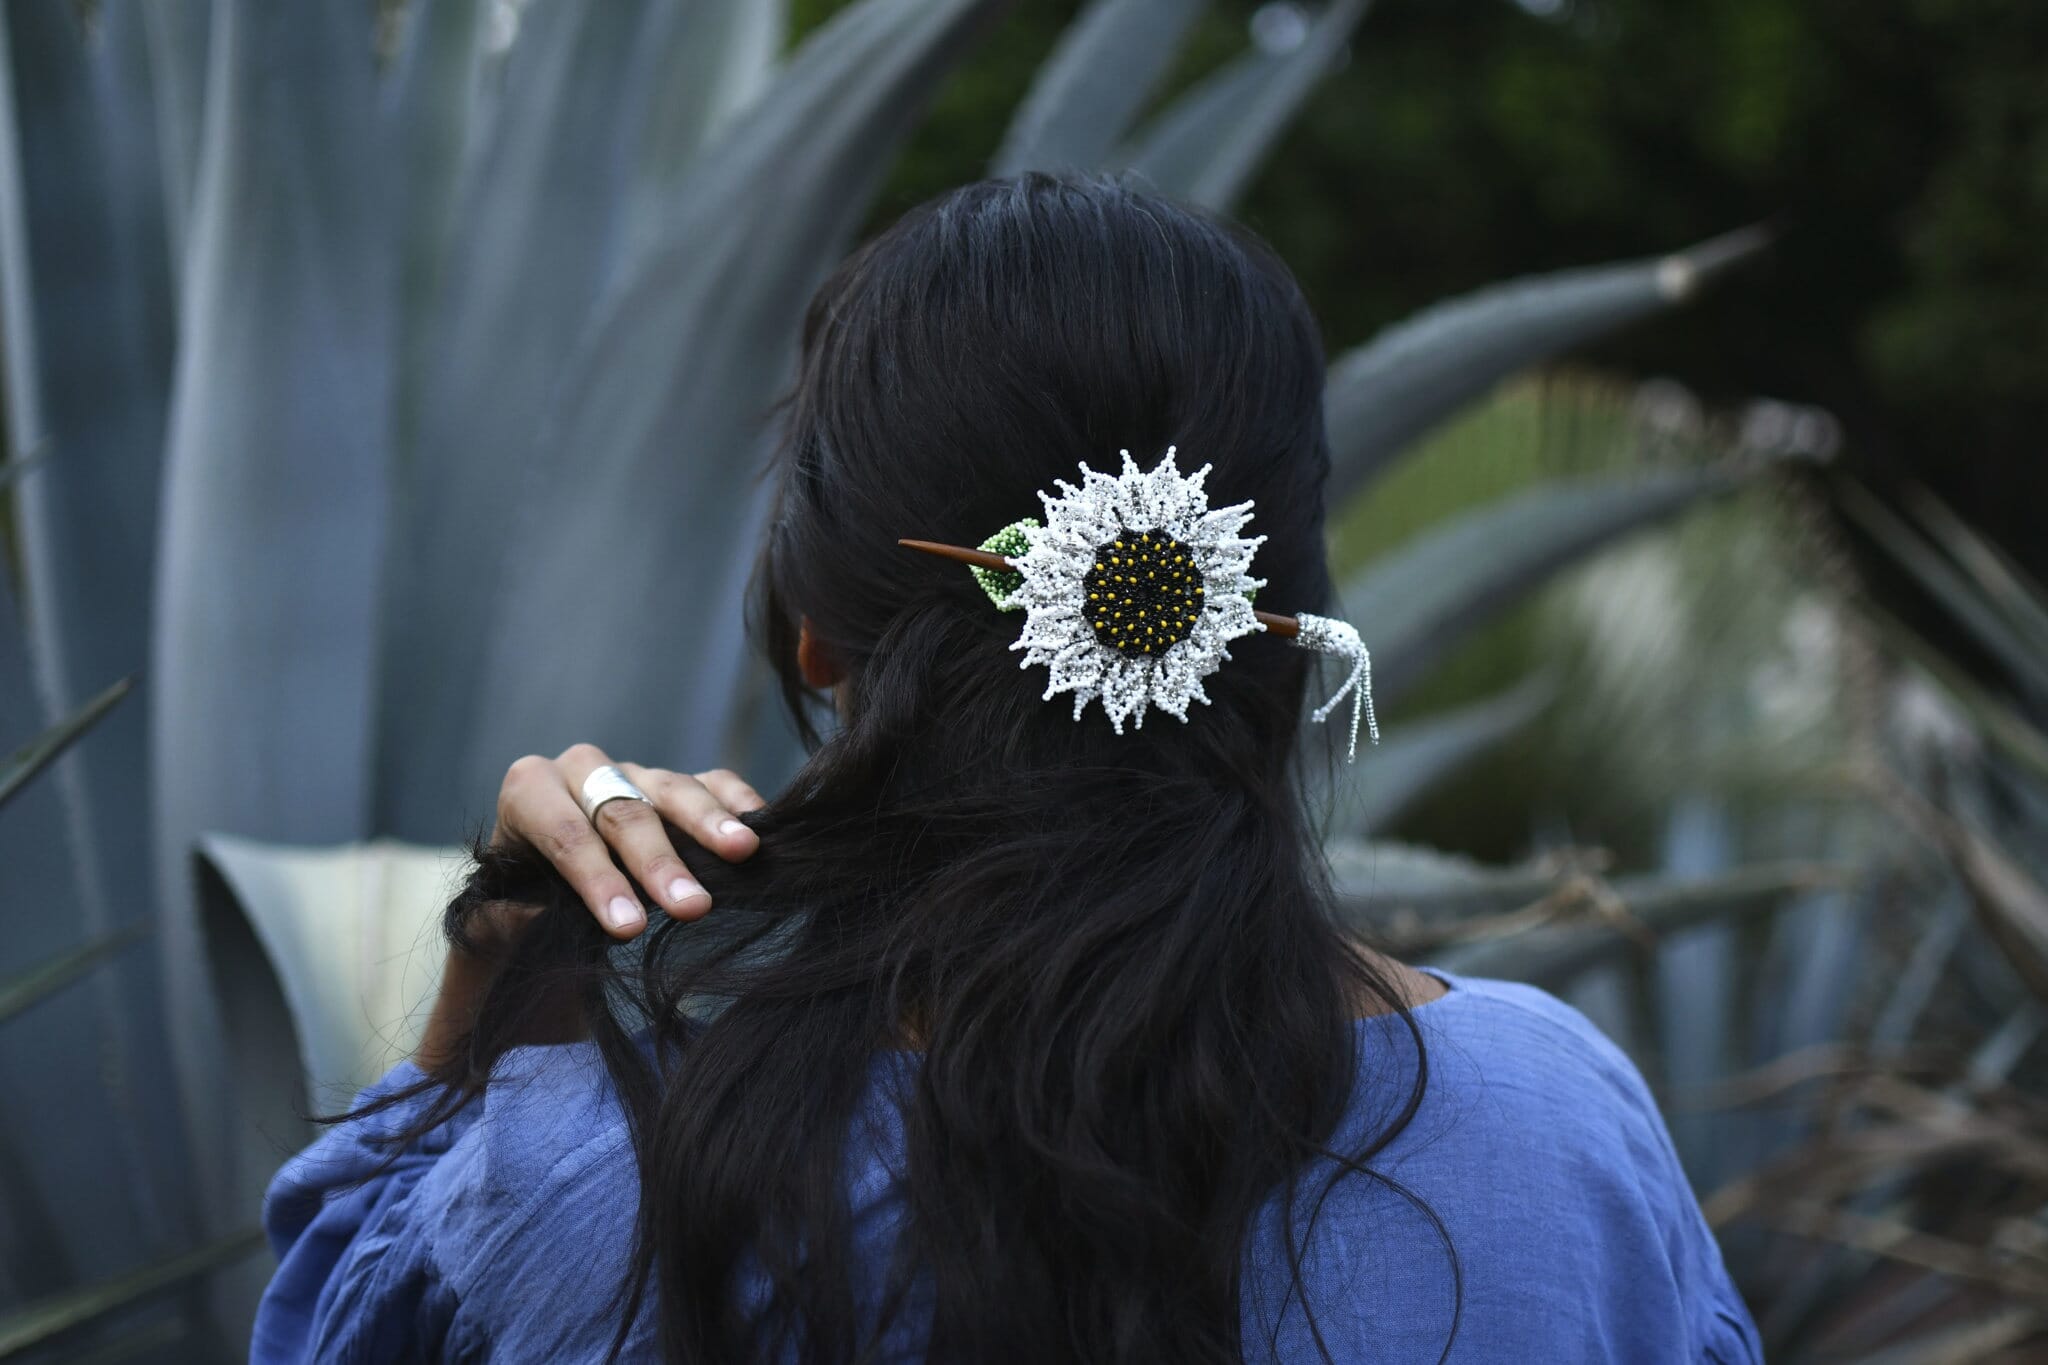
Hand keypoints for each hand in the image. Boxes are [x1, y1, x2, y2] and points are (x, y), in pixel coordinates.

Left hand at [491, 742, 765, 939]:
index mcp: (528, 793)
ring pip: (672, 789)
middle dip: (658, 863)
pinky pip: (712, 780)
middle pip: (624, 812)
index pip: (565, 833)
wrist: (538, 890)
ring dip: (708, 826)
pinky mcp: (675, 783)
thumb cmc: (524, 908)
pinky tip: (758, 827)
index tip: (629, 928)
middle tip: (692, 907)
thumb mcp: (512, 915)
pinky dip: (736, 801)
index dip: (598, 880)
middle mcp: (581, 771)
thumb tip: (596, 931)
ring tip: (741, 853)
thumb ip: (538, 917)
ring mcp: (634, 773)